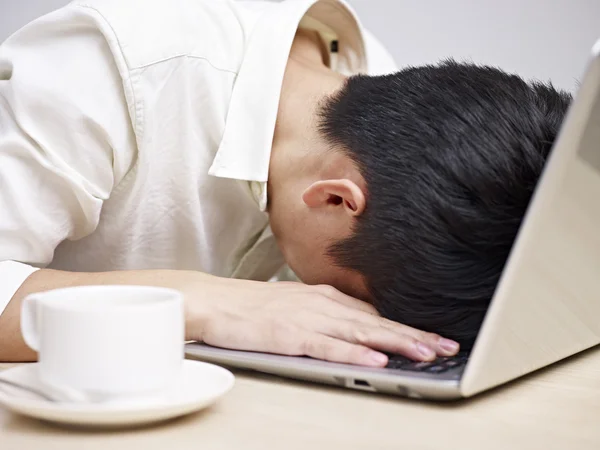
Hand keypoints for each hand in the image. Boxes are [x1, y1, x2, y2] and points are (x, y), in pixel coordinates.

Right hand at [183, 278, 459, 366]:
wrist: (215, 300)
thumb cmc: (254, 305)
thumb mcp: (299, 304)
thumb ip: (329, 315)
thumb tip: (358, 326)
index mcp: (326, 298)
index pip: (376, 314)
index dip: (408, 327)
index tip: (436, 338)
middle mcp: (323, 305)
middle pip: (376, 323)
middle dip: (414, 335)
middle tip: (448, 347)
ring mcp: (307, 320)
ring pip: (360, 333)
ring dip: (395, 343)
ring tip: (426, 353)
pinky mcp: (289, 336)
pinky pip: (327, 347)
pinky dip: (354, 355)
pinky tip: (375, 362)